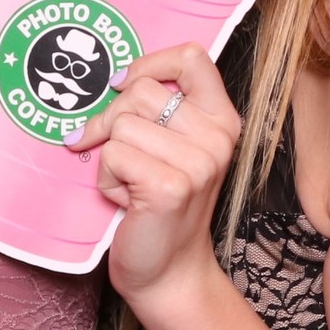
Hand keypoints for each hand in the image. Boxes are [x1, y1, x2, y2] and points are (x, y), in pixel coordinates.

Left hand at [67, 44, 237, 306]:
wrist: (167, 272)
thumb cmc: (159, 206)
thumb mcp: (173, 147)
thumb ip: (160, 109)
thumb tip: (114, 78)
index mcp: (223, 120)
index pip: (192, 57)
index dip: (150, 63)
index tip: (125, 86)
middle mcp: (217, 138)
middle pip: (141, 90)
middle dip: (112, 120)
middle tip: (120, 155)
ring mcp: (197, 163)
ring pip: (121, 124)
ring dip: (110, 156)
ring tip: (131, 183)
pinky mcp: (169, 187)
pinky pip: (112, 155)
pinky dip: (106, 179)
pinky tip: (127, 200)